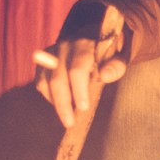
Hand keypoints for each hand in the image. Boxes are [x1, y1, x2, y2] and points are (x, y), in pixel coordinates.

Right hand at [35, 7, 127, 126]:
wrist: (94, 38)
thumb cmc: (109, 52)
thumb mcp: (119, 56)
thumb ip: (116, 65)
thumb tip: (106, 76)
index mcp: (85, 43)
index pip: (78, 68)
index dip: (79, 89)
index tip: (83, 107)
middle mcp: (64, 46)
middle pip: (58, 78)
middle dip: (63, 103)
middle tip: (70, 122)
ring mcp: (51, 53)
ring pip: (46, 81)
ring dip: (55, 102)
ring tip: (67, 117)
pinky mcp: (44, 62)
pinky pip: (40, 81)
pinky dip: (49, 96)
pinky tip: (60, 105)